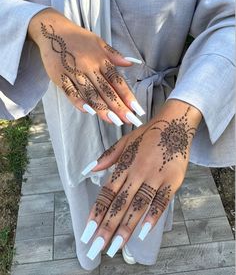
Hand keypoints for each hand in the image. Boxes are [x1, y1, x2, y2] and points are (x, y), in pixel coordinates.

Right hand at [28, 9, 143, 125]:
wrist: (52, 30)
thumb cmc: (79, 38)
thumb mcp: (99, 42)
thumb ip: (114, 55)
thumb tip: (131, 64)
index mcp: (101, 59)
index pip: (117, 81)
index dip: (127, 96)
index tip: (137, 109)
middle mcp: (89, 66)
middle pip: (106, 90)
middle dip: (118, 107)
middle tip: (130, 120)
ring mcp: (74, 72)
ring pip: (90, 93)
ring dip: (102, 108)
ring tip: (113, 121)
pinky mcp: (60, 77)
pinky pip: (70, 92)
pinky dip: (78, 101)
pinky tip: (88, 112)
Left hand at [80, 99, 201, 259]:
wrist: (173, 124)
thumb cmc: (148, 134)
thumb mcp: (125, 141)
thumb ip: (107, 157)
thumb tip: (88, 169)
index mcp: (124, 165)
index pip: (107, 193)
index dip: (97, 212)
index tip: (88, 229)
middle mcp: (137, 173)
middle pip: (119, 204)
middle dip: (107, 227)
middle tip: (96, 247)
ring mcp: (155, 177)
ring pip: (138, 205)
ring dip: (126, 227)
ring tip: (115, 246)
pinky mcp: (172, 180)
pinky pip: (161, 200)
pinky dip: (153, 215)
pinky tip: (144, 231)